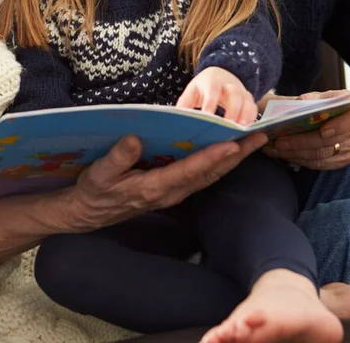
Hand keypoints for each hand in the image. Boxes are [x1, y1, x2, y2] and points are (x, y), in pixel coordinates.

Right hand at [62, 132, 267, 232]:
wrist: (89, 213)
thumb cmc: (94, 191)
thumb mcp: (99, 173)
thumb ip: (117, 158)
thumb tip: (134, 139)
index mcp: (155, 187)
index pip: (190, 170)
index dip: (212, 157)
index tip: (232, 144)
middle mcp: (171, 192)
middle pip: (210, 173)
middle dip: (236, 156)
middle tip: (260, 137)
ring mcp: (174, 193)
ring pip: (210, 176)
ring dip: (233, 159)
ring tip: (254, 142)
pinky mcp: (172, 189)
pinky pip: (202, 176)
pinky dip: (220, 163)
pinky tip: (230, 152)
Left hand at [177, 67, 257, 124]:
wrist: (220, 74)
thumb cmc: (203, 88)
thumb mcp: (191, 92)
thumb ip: (184, 105)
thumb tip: (176, 120)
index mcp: (211, 81)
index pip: (212, 91)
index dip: (211, 103)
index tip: (208, 116)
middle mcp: (229, 84)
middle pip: (234, 94)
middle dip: (233, 110)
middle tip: (230, 125)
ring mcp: (241, 91)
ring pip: (247, 101)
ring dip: (246, 115)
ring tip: (243, 130)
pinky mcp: (248, 99)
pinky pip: (253, 107)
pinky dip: (253, 118)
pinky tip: (249, 130)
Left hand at [263, 90, 349, 169]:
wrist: (319, 116)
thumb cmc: (316, 104)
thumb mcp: (313, 97)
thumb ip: (308, 100)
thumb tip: (300, 104)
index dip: (339, 125)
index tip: (322, 131)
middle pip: (331, 141)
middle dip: (302, 142)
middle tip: (279, 141)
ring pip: (321, 155)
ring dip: (295, 152)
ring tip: (275, 147)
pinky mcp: (342, 160)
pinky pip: (319, 164)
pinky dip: (299, 159)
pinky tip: (283, 154)